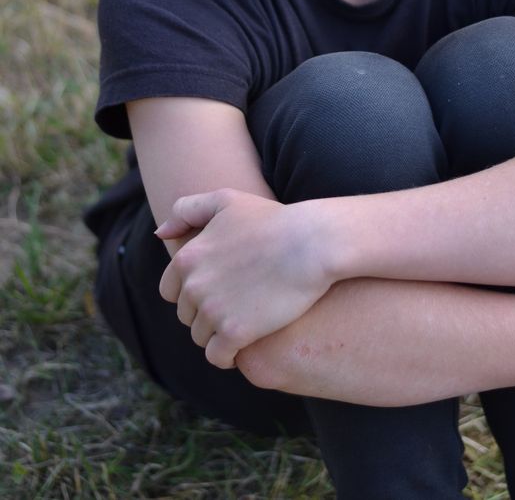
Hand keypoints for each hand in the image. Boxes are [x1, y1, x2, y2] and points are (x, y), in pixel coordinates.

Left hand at [156, 188, 332, 368]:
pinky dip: (228, 356)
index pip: (171, 290)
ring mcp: (213, 311)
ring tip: (244, 322)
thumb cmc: (273, 220)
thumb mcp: (226, 200)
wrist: (311, 243)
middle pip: (187, 315)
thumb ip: (187, 210)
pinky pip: (219, 357)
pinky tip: (244, 346)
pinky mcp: (234, 333)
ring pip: (201, 337)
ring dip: (218, 334)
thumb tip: (160, 234)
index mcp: (187, 257)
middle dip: (206, 313)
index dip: (193, 292)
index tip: (218, 289)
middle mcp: (193, 286)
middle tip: (237, 304)